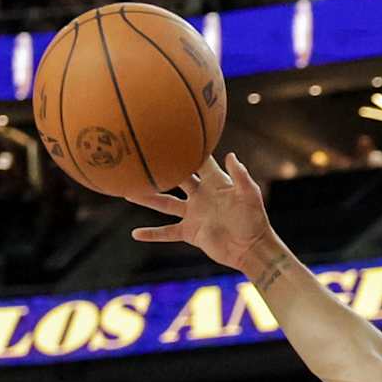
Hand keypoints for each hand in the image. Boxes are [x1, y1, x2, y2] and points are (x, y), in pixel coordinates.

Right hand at [130, 154, 277, 272]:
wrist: (251, 247)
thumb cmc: (254, 219)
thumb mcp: (250, 194)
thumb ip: (240, 175)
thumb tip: (230, 155)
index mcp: (214, 181)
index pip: (198, 160)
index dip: (187, 147)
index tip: (170, 133)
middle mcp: (200, 194)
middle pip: (175, 178)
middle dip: (160, 168)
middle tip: (140, 156)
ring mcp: (193, 213)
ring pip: (165, 203)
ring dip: (147, 198)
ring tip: (127, 191)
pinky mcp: (190, 232)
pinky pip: (167, 233)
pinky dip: (152, 234)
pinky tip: (135, 234)